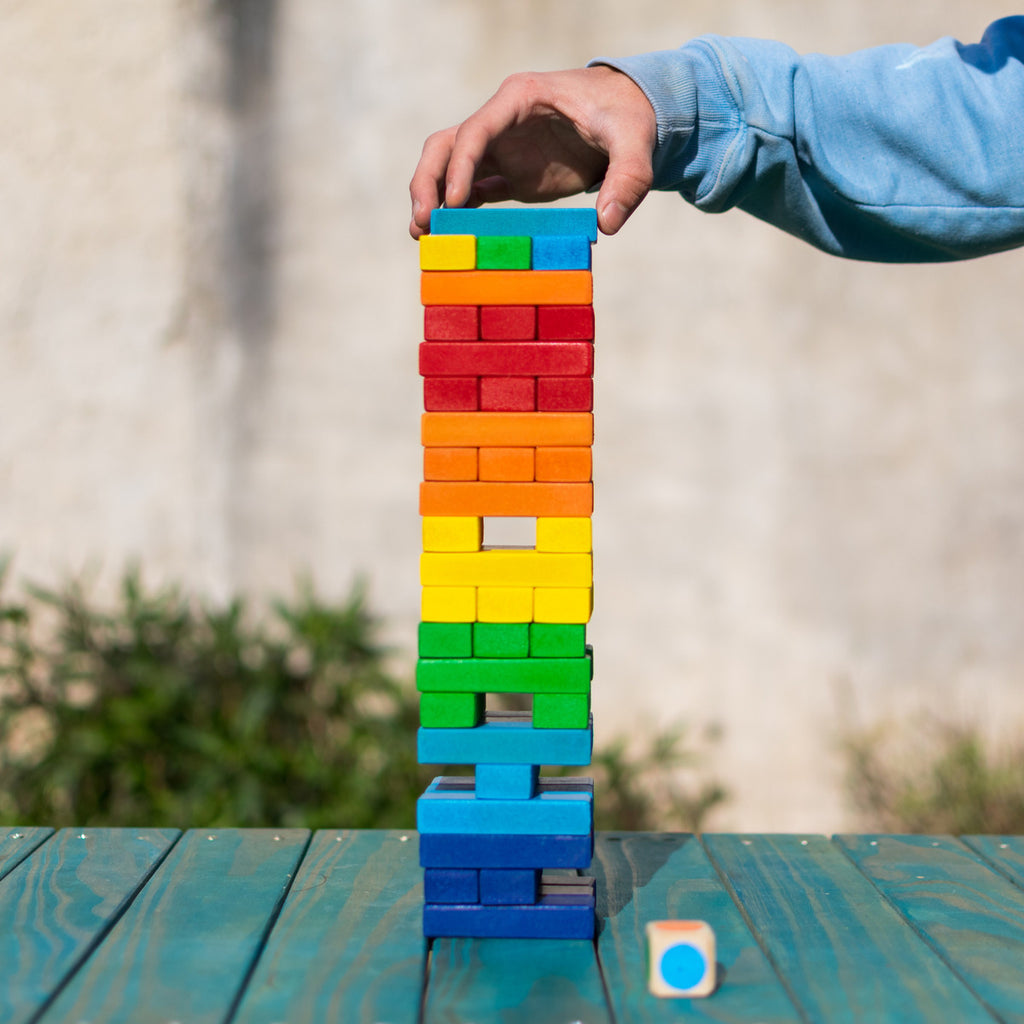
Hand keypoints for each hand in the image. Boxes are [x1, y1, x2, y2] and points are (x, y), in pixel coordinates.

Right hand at [409, 65, 656, 237]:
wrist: (630, 116)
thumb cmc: (629, 118)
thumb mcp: (636, 142)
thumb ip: (627, 179)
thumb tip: (607, 224)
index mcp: (521, 99)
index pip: (475, 130)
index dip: (460, 165)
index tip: (454, 202)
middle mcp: (501, 122)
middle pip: (445, 146)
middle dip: (428, 181)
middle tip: (424, 221)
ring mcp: (502, 149)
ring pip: (448, 168)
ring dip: (432, 198)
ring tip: (421, 234)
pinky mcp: (509, 174)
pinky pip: (471, 191)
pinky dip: (456, 213)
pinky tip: (446, 238)